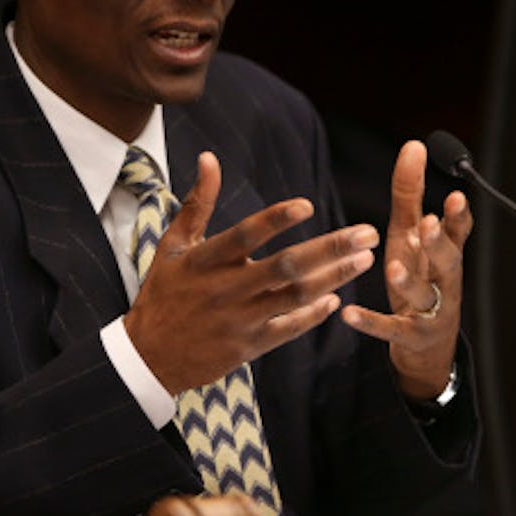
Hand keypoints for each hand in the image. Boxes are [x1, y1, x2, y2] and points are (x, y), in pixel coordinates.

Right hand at [124, 151, 380, 392]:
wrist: (148, 358)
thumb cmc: (163, 294)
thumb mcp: (172, 246)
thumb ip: (197, 203)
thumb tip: (210, 157)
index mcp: (205, 260)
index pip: (244, 236)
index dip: (274, 220)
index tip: (308, 205)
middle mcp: (225, 289)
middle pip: (285, 266)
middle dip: (330, 249)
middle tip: (368, 233)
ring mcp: (239, 320)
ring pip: (295, 296)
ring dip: (334, 277)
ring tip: (365, 259)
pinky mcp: (248, 347)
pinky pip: (288, 329)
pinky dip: (313, 314)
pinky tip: (336, 298)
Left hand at [341, 140, 472, 399]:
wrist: (428, 346)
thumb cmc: (420, 278)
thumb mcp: (411, 235)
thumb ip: (411, 193)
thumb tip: (414, 145)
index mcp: (445, 254)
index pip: (458, 232)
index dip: (458, 217)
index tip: (456, 196)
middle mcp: (444, 280)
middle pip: (448, 262)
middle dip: (439, 243)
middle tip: (428, 225)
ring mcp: (430, 310)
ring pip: (423, 294)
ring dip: (408, 281)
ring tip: (393, 267)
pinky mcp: (411, 336)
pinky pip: (392, 329)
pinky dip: (371, 323)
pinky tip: (348, 314)